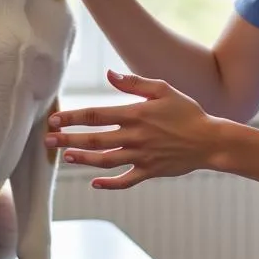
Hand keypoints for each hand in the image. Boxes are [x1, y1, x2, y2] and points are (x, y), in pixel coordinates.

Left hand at [46, 69, 220, 188]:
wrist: (210, 140)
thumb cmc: (187, 112)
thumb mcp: (163, 90)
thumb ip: (134, 83)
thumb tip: (109, 75)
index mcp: (136, 114)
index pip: (96, 115)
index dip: (73, 117)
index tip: (55, 118)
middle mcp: (135, 136)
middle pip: (94, 139)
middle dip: (68, 139)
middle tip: (48, 140)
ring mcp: (141, 156)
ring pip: (105, 160)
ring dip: (83, 158)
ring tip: (65, 156)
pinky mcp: (149, 171)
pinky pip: (125, 180)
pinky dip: (109, 183)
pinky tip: (95, 183)